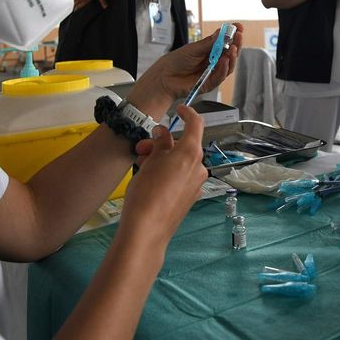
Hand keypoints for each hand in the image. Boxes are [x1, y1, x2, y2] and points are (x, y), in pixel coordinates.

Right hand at [74, 0, 107, 9]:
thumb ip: (102, 0)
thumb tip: (105, 6)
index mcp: (85, 0)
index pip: (80, 6)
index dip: (77, 8)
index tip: (75, 10)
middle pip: (75, 4)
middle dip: (74, 6)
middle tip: (73, 8)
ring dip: (72, 1)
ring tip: (72, 3)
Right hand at [121, 106, 207, 243]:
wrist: (147, 230)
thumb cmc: (146, 192)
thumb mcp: (150, 161)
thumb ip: (160, 143)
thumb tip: (163, 133)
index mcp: (191, 153)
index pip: (196, 124)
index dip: (188, 113)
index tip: (178, 109)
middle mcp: (199, 167)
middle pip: (183, 145)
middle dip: (162, 143)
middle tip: (141, 148)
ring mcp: (196, 184)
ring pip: (180, 162)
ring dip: (163, 158)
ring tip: (141, 165)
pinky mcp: (190, 197)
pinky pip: (180, 176)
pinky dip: (168, 172)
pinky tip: (149, 180)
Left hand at [131, 23, 243, 108]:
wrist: (164, 76)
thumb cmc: (177, 61)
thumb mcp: (193, 48)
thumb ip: (209, 43)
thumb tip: (222, 32)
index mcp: (211, 51)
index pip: (226, 43)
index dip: (233, 35)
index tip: (239, 27)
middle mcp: (214, 62)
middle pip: (230, 54)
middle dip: (236, 45)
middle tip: (239, 36)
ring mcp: (213, 73)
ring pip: (228, 66)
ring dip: (232, 57)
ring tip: (233, 49)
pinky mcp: (209, 84)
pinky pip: (219, 77)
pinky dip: (224, 69)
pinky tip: (225, 61)